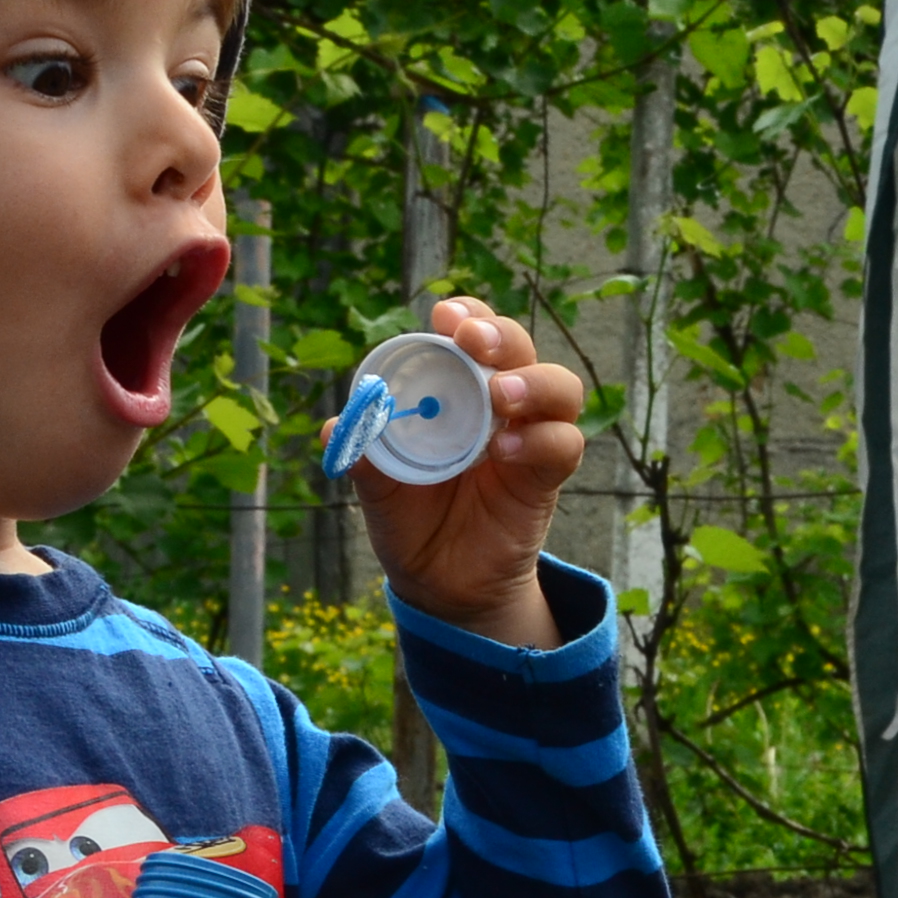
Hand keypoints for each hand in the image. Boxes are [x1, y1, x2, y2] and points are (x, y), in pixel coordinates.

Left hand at [344, 295, 588, 648]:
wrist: (438, 582)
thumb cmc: (410, 520)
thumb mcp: (377, 486)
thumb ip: (362, 453)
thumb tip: (334, 427)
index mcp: (456, 391)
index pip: (472, 335)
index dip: (466, 316)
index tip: (444, 316)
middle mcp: (498, 405)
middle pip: (519, 347)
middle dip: (500, 334)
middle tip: (473, 341)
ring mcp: (528, 438)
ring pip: (559, 388)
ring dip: (533, 383)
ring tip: (500, 396)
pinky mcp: (546, 478)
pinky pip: (562, 445)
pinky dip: (539, 441)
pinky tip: (504, 454)